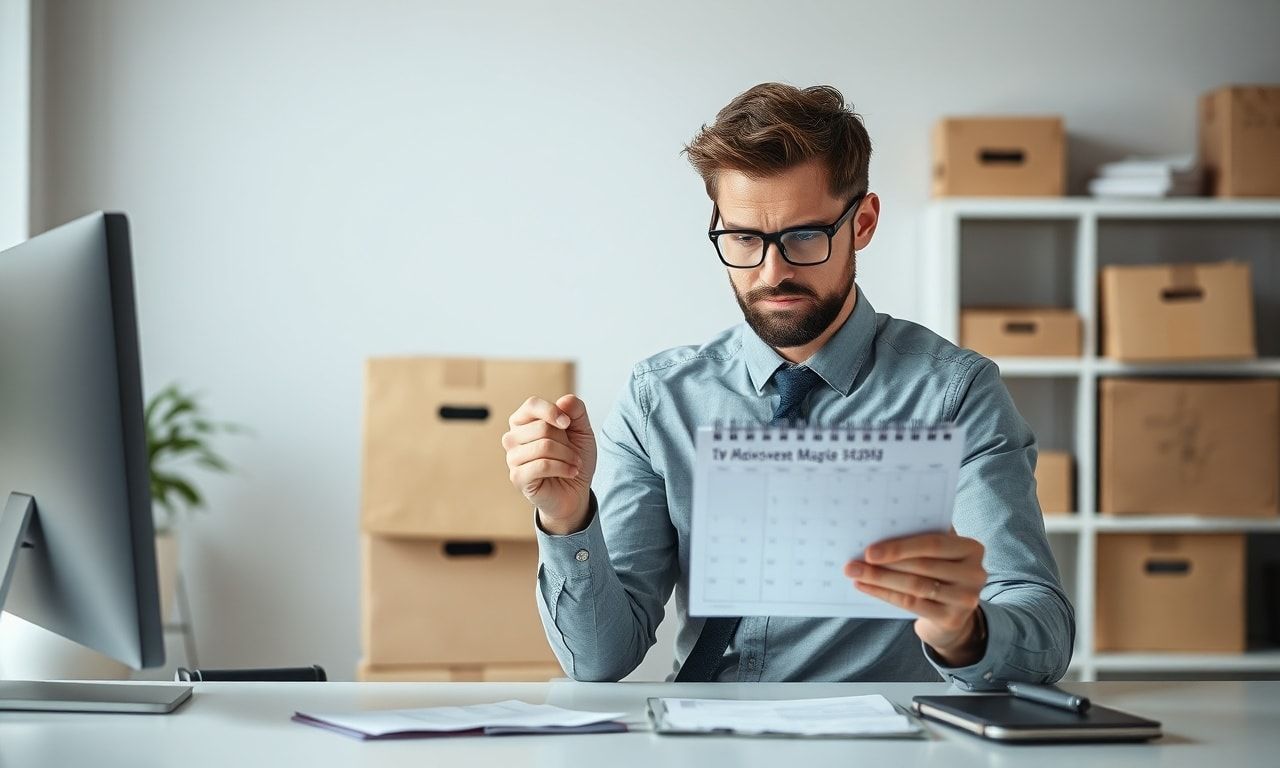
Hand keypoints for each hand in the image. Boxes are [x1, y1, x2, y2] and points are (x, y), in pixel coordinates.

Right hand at [501, 394, 596, 534]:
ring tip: (574, 463)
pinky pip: (541, 465)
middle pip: (541, 427)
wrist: (576, 490)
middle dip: (565, 441)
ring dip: (567, 456)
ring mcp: (513, 458)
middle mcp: (513, 438)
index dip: (552, 411)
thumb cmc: (574, 457)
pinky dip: (563, 468)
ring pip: (543, 446)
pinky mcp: (517, 477)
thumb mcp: (582, 430)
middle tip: (573, 453)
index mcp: (524, 422)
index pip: (531, 405)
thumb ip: (576, 411)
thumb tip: (564, 401)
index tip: (568, 423)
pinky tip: (571, 472)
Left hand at [843, 529, 986, 665]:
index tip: (870, 551)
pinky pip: (911, 604)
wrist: (951, 614)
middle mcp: (975, 573)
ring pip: (914, 586)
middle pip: (921, 566)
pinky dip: (884, 594)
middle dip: (884, 564)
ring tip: (855, 574)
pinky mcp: (952, 618)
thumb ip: (920, 537)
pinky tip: (865, 587)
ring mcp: (966, 598)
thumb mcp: (938, 553)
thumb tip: (879, 528)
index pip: (933, 544)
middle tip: (853, 564)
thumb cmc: (938, 571)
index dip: (900, 547)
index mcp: (972, 548)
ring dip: (880, 579)